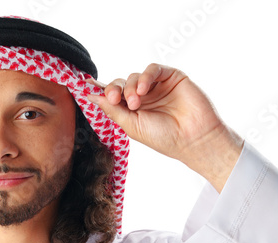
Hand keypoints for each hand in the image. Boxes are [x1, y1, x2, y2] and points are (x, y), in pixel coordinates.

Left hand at [86, 63, 243, 191]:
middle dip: (114, 89)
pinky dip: (145, 77)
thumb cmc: (163, 137)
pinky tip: (143, 90)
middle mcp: (143, 97)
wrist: (193, 139)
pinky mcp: (172, 77)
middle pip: (120, 84)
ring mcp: (157, 87)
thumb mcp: (131, 125)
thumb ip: (112, 109)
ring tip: (135, 102)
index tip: (84, 84)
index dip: (99, 89)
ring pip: (135, 76)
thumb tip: (91, 96)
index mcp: (132, 110)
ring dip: (130, 87)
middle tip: (114, 99)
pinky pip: (153, 69)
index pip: (113, 95)